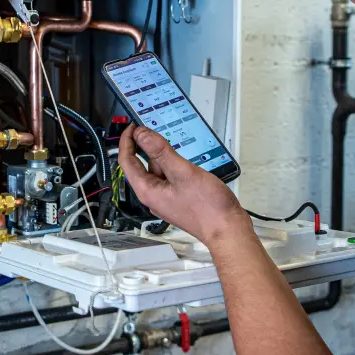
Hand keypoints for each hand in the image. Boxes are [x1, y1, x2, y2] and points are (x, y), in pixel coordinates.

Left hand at [117, 125, 250, 246]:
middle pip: (140, 165)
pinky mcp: (179, 197)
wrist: (227, 229)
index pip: (126, 162)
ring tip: (168, 139)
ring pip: (157, 170)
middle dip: (143, 145)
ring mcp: (167, 197)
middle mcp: (154, 195)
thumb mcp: (182, 172)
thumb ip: (160, 151)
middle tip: (149, 127)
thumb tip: (141, 134)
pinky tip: (182, 156)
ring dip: (160, 154)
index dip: (127, 141)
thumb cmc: (207, 208)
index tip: (132, 125)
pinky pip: (170, 176)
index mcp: (148, 191)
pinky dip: (172, 163)